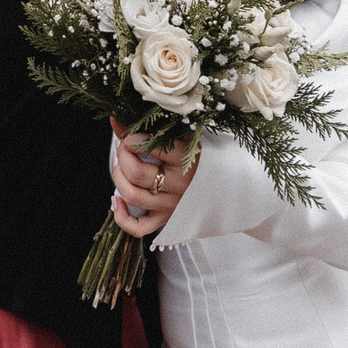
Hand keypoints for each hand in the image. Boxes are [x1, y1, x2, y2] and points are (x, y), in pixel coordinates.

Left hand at [110, 119, 194, 239]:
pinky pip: (138, 228)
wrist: (232, 184)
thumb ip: (151, 129)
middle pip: (135, 173)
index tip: (129, 134)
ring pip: (132, 197)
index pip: (147, 147)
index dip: (130, 138)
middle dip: (122, 155)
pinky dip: (121, 217)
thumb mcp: (182, 137)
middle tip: (123, 147)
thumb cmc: (204, 156)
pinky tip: (116, 200)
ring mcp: (172, 206)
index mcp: (185, 159)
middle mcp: (179, 186)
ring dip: (118, 178)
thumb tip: (115, 119)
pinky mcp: (167, 221)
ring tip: (120, 166)